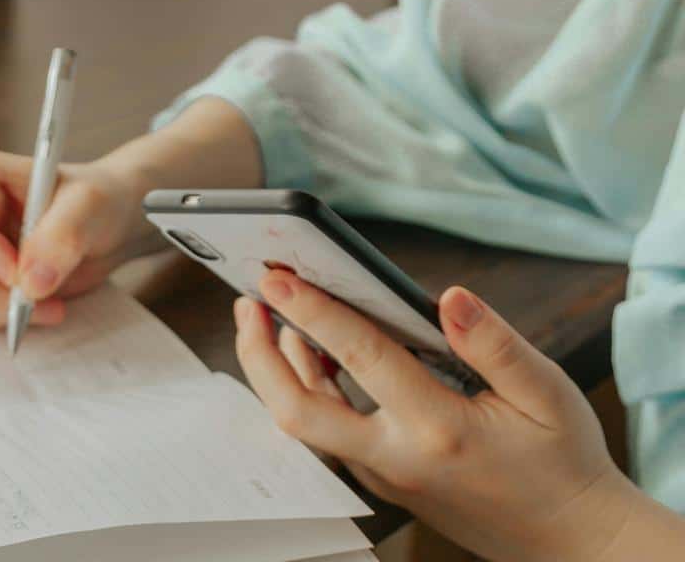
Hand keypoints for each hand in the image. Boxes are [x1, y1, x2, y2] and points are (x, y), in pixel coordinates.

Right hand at [0, 149, 145, 328]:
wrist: (107, 226)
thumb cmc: (96, 200)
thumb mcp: (90, 206)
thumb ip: (62, 236)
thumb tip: (31, 283)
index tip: (18, 268)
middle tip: (44, 293)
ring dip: (3, 310)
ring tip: (50, 300)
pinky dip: (5, 318)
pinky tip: (39, 303)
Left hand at [234, 270, 637, 561]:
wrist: (568, 540)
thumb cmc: (563, 463)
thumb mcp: (548, 395)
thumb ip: (495, 344)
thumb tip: (449, 298)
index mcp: (439, 430)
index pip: (361, 360)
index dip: (316, 314)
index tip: (280, 279)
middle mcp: (397, 457)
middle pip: (298, 408)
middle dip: (260, 353)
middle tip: (248, 300)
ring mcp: (382, 474)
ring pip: (306, 421)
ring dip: (277, 367)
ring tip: (266, 313)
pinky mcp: (380, 478)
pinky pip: (326, 430)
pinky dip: (306, 386)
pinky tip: (308, 351)